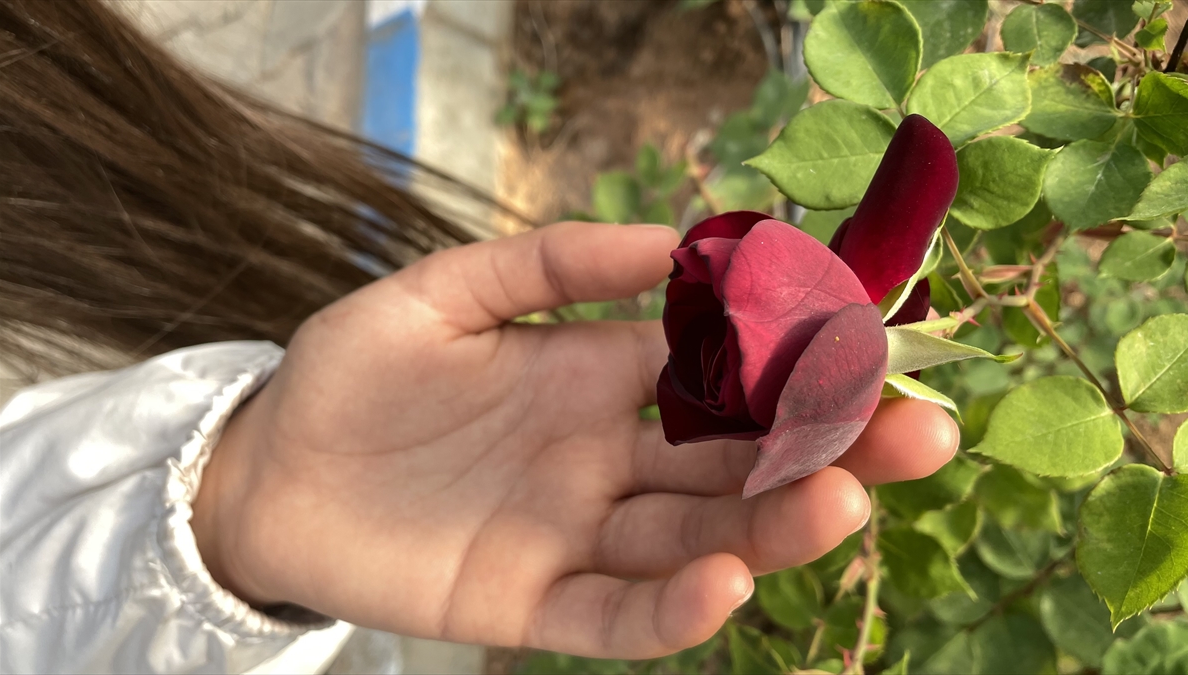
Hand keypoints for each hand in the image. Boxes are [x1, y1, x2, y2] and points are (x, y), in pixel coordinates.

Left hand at [193, 222, 957, 658]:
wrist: (265, 464)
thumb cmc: (355, 372)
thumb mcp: (449, 292)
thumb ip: (554, 264)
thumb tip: (675, 238)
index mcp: (599, 378)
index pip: (720, 374)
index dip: (795, 365)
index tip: (873, 350)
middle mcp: (606, 460)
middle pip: (735, 462)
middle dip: (828, 450)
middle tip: (921, 436)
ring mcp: (573, 535)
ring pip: (696, 537)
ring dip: (772, 524)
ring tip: (843, 502)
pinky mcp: (527, 605)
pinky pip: (614, 616)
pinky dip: (673, 608)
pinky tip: (726, 577)